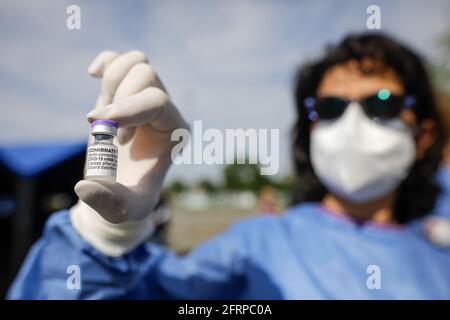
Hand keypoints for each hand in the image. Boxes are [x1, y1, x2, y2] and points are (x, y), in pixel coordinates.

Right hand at [69, 50, 188, 255]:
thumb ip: (108, 203)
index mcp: (175, 132)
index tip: (101, 126)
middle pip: (146, 76)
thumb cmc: (128, 199)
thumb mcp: (122, 209)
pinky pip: (121, 61)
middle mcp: (165, 111)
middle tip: (106, 134)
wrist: (119, 189)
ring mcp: (146, 98)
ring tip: (102, 116)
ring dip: (110, 84)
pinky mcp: (125, 94)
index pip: (158, 102)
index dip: (128, 108)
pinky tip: (94, 75)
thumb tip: (85, 187)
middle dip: (117, 100)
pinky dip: (107, 62)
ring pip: (136, 62)